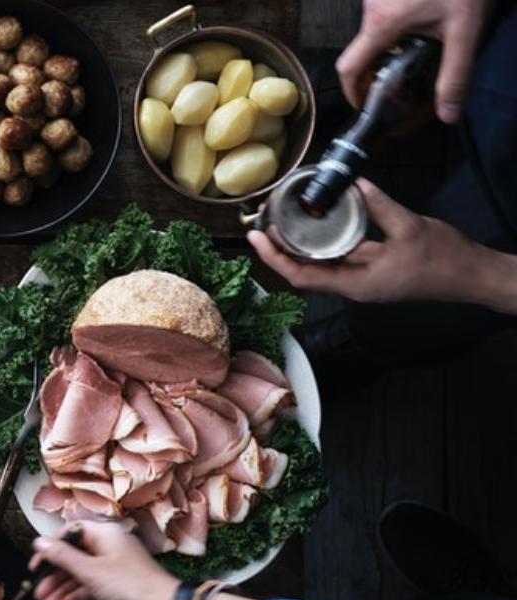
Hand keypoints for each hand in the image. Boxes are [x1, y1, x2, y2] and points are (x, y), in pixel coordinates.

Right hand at [28, 521, 178, 599]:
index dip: (50, 548)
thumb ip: (63, 556)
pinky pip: (89, 587)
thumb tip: (40, 542)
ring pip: (79, 574)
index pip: (69, 533)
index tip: (36, 564)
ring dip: (62, 589)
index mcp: (104, 534)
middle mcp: (108, 547)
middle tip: (39, 591)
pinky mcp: (115, 586)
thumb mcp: (90, 571)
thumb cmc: (131, 585)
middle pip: (73, 556)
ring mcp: (112, 567)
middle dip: (54, 576)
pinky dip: (75, 597)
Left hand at [248, 179, 516, 309]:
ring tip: (282, 218)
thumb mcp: (409, 227)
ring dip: (300, 244)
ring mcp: (362, 279)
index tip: (256, 236)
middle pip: (305, 270)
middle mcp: (353, 286)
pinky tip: (318, 220)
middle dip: (281, 248)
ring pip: (320, 263)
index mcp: (356, 284)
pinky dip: (325, 240)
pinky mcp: (372, 270)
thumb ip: (378, 206)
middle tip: (263, 220)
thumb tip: (355, 184)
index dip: (275, 257)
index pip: (302, 275)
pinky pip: (340, 257)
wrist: (472, 275)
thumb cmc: (444, 259)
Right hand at [335, 0, 491, 123]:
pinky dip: (398, 24)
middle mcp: (370, 9)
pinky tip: (425, 18)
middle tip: (404, 76)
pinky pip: (384, 13)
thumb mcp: (465, 30)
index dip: (352, 92)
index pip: (349, 68)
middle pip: (364, 49)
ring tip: (423, 43)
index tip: (365, 104)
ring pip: (375, 30)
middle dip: (380, 66)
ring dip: (392, 43)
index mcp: (381, 25)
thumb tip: (448, 115)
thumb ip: (455, 74)